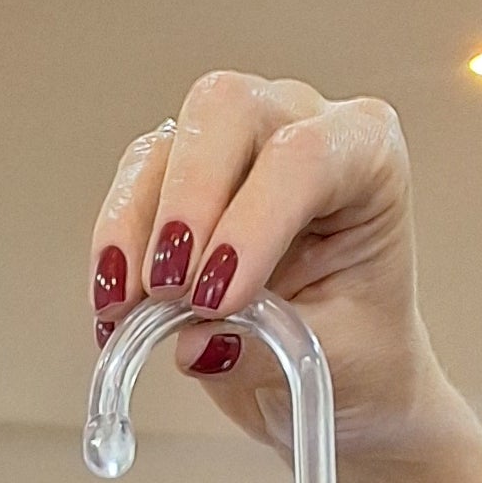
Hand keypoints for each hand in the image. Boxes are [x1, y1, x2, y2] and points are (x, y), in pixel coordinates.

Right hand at [88, 74, 450, 461]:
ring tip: (125, 308)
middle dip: (187, 199)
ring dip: (134, 227)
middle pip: (226, 112)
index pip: (304, 157)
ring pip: (166, 146)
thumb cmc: (364, 351)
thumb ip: (269, 349)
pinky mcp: (183, 175)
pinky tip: (114, 309)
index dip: (252, 223)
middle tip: (169, 287)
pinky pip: (134, 186)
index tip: (217, 299)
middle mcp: (301, 124)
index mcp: (367, 155)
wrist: (350, 371)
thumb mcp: (336, 362)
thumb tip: (195, 344)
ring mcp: (237, 144)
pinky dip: (114, 246)